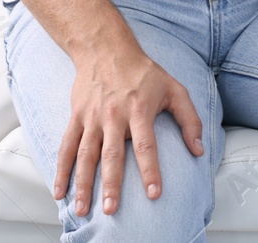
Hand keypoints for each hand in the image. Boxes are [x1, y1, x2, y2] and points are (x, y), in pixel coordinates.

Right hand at [54, 43, 204, 216]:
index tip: (154, 194)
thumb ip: (189, 119)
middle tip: (111, 209)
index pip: (146, 145)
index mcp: (139, 109)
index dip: (151, 170)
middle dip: (111, 184)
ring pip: (85, 154)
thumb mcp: (174, 89)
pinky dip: (61, 170)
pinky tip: (59, 191)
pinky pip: (66, 147)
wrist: (106, 49)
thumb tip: (198, 150)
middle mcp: (114, 115)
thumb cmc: (144, 72)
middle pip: (112, 154)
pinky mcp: (76, 117)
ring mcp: (92, 117)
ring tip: (83, 209)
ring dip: (82, 183)